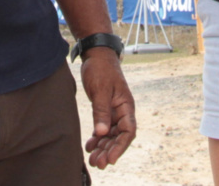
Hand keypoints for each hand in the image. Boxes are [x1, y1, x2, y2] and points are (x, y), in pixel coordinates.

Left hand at [80, 47, 135, 168]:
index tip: (110, 159)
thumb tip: (103, 133)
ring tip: (93, 160)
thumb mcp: (101, 90)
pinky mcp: (103, 110)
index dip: (121, 147)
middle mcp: (122, 111)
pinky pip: (102, 129)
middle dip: (109, 151)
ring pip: (110, 135)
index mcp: (126, 106)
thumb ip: (101, 111)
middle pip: (118, 137)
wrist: (96, 55)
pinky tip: (89, 147)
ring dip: (103, 148)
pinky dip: (97, 139)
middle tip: (98, 163)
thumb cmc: (101, 69)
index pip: (128, 131)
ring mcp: (113, 111)